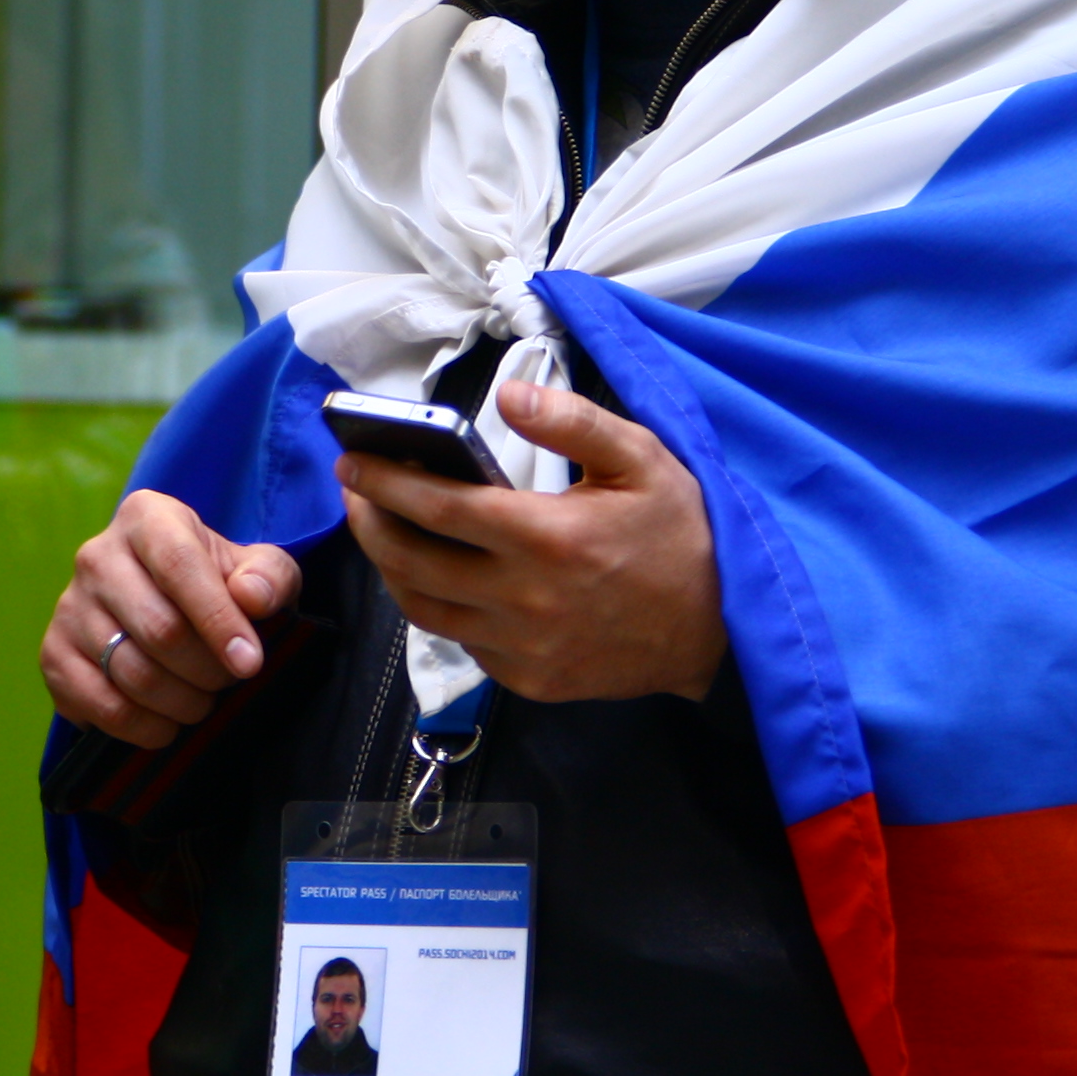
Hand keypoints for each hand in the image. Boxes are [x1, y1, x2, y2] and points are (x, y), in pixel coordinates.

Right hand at [42, 488, 304, 748]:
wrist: (162, 602)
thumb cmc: (216, 582)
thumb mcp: (256, 568)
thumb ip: (269, 576)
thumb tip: (253, 597)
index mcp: (148, 518)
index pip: (180, 566)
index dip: (218, 619)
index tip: (249, 662)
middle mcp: (97, 556)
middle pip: (159, 629)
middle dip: (208, 671)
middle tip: (229, 681)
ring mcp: (69, 607)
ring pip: (133, 674)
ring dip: (182, 703)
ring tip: (202, 700)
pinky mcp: (53, 655)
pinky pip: (101, 706)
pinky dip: (144, 727)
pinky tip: (166, 722)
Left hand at [337, 377, 724, 703]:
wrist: (722, 630)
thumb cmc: (681, 534)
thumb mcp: (642, 459)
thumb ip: (573, 421)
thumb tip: (507, 395)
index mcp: (549, 537)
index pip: (439, 508)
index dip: (386, 483)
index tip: (353, 461)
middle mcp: (526, 600)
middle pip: (414, 561)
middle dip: (370, 522)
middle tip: (354, 491)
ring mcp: (525, 649)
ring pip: (425, 609)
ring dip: (391, 567)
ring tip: (382, 530)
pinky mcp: (530, 681)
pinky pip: (461, 642)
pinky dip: (436, 607)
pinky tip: (436, 575)